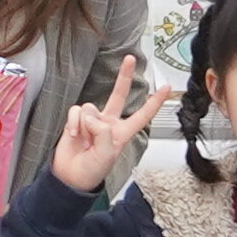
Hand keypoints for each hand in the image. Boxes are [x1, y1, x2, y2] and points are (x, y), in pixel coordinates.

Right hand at [43, 50, 161, 197]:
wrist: (70, 177)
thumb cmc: (91, 171)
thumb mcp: (106, 155)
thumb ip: (103, 132)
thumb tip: (92, 116)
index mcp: (122, 133)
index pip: (142, 115)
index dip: (154, 102)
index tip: (166, 88)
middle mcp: (108, 123)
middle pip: (119, 95)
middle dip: (124, 76)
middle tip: (130, 59)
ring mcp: (92, 120)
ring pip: (90, 107)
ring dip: (85, 123)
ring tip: (83, 140)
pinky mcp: (76, 120)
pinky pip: (76, 111)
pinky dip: (73, 123)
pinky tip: (73, 136)